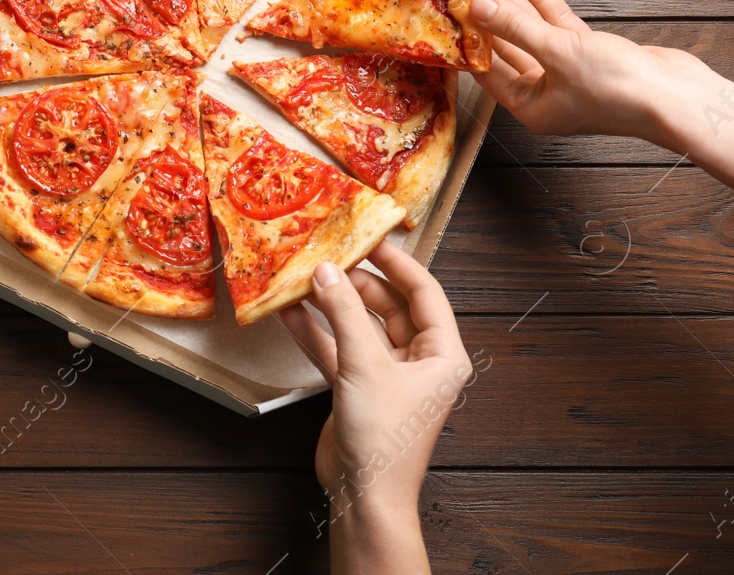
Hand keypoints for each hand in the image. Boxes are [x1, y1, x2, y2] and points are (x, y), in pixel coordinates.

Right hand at [280, 242, 472, 570]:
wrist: (365, 495)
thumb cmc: (384, 438)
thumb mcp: (366, 365)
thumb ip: (345, 314)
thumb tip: (327, 271)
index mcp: (442, 354)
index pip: (424, 292)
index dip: (397, 262)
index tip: (370, 238)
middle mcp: (419, 361)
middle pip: (389, 305)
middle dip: (357, 283)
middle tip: (329, 257)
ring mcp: (386, 375)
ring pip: (360, 326)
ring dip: (333, 305)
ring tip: (306, 279)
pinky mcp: (358, 388)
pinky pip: (338, 349)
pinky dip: (316, 332)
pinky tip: (291, 313)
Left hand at [469, 0, 687, 139]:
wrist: (678, 98)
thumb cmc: (618, 90)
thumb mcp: (558, 53)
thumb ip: (516, 28)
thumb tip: (478, 8)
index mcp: (530, 107)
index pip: (486, 69)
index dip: (468, 39)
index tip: (451, 10)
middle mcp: (545, 93)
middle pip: (507, 47)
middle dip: (489, 15)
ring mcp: (568, 73)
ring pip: (532, 32)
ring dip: (514, 4)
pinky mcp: (590, 55)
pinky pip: (558, 27)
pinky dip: (543, 4)